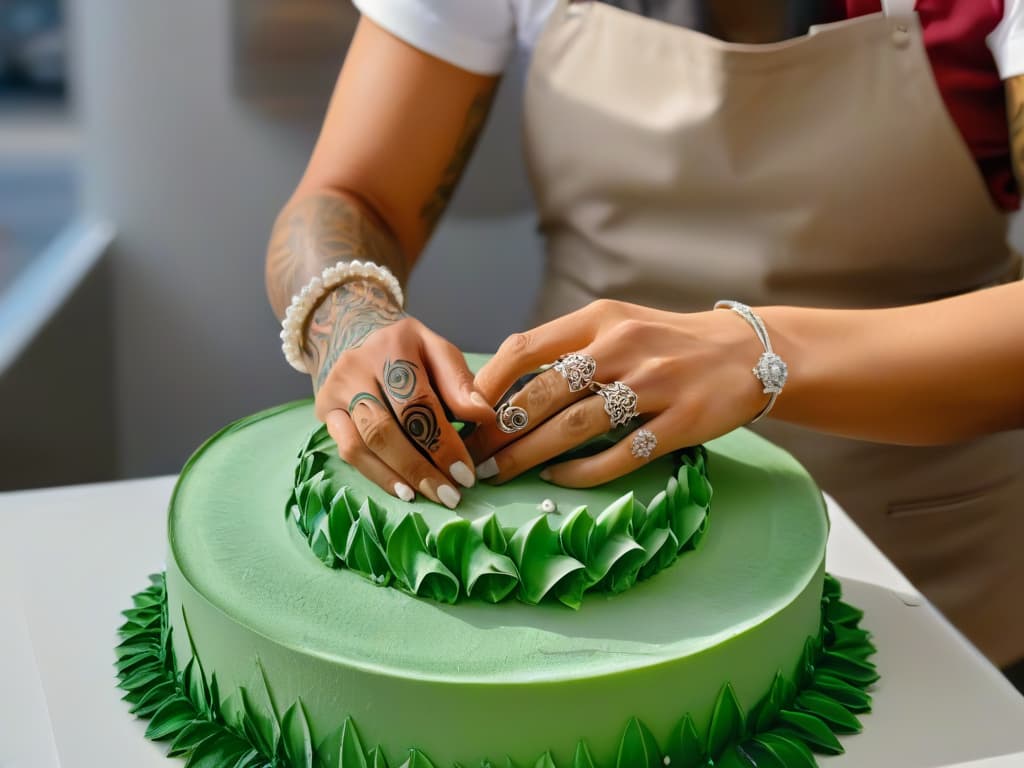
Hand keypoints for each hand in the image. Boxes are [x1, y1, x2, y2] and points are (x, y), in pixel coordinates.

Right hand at [309, 280, 492, 506]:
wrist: (353, 329)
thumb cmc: (407, 348)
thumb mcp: (438, 351)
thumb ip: (459, 382)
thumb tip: (485, 416)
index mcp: (394, 346)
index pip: (417, 402)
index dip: (442, 442)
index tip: (466, 473)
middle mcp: (358, 366)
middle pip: (387, 428)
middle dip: (422, 468)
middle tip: (451, 494)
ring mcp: (337, 389)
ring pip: (363, 443)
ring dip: (399, 476)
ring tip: (431, 496)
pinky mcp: (326, 410)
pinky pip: (347, 450)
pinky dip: (376, 474)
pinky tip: (402, 491)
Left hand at [468, 299, 767, 486]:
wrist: (747, 353)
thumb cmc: (667, 342)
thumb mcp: (617, 325)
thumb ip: (568, 347)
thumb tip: (504, 382)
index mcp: (599, 321)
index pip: (526, 347)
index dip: (487, 383)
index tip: (464, 412)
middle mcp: (622, 348)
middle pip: (543, 393)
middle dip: (499, 429)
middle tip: (473, 455)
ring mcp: (654, 386)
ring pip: (574, 426)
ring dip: (529, 455)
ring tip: (501, 473)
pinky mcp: (681, 422)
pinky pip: (621, 453)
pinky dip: (583, 471)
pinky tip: (557, 480)